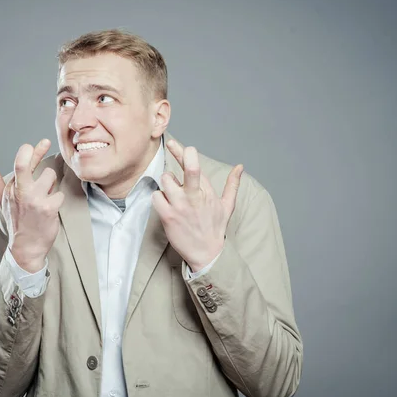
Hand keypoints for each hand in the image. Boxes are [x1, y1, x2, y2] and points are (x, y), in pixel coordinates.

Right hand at [0, 139, 64, 272]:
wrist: (26, 248)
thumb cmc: (17, 223)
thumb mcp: (3, 203)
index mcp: (11, 189)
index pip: (20, 164)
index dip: (32, 150)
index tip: (44, 142)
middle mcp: (20, 192)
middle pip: (26, 164)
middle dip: (37, 153)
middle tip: (47, 144)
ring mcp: (34, 199)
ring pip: (50, 177)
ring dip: (51, 186)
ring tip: (45, 198)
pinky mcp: (47, 208)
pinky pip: (59, 194)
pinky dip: (57, 201)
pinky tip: (50, 210)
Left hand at [152, 140, 243, 271]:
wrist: (207, 254)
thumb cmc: (215, 228)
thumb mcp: (227, 206)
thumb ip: (232, 184)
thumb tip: (240, 167)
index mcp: (207, 192)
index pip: (195, 167)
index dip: (184, 152)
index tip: (175, 143)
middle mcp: (195, 197)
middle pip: (189, 170)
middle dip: (180, 153)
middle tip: (171, 144)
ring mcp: (181, 206)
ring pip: (166, 180)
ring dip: (166, 182)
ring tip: (171, 191)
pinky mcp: (169, 216)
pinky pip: (156, 196)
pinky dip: (158, 197)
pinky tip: (164, 203)